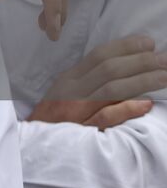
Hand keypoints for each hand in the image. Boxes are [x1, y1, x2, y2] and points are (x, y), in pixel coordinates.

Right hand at [27, 36, 166, 128]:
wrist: (34, 145)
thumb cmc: (52, 118)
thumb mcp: (63, 92)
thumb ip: (86, 80)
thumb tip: (120, 69)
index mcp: (70, 78)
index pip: (99, 56)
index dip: (125, 47)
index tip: (148, 43)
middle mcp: (73, 90)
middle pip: (109, 70)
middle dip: (140, 62)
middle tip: (164, 58)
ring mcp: (78, 110)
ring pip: (112, 90)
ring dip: (141, 81)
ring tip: (165, 76)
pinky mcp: (82, 129)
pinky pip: (106, 117)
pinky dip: (126, 109)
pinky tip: (147, 104)